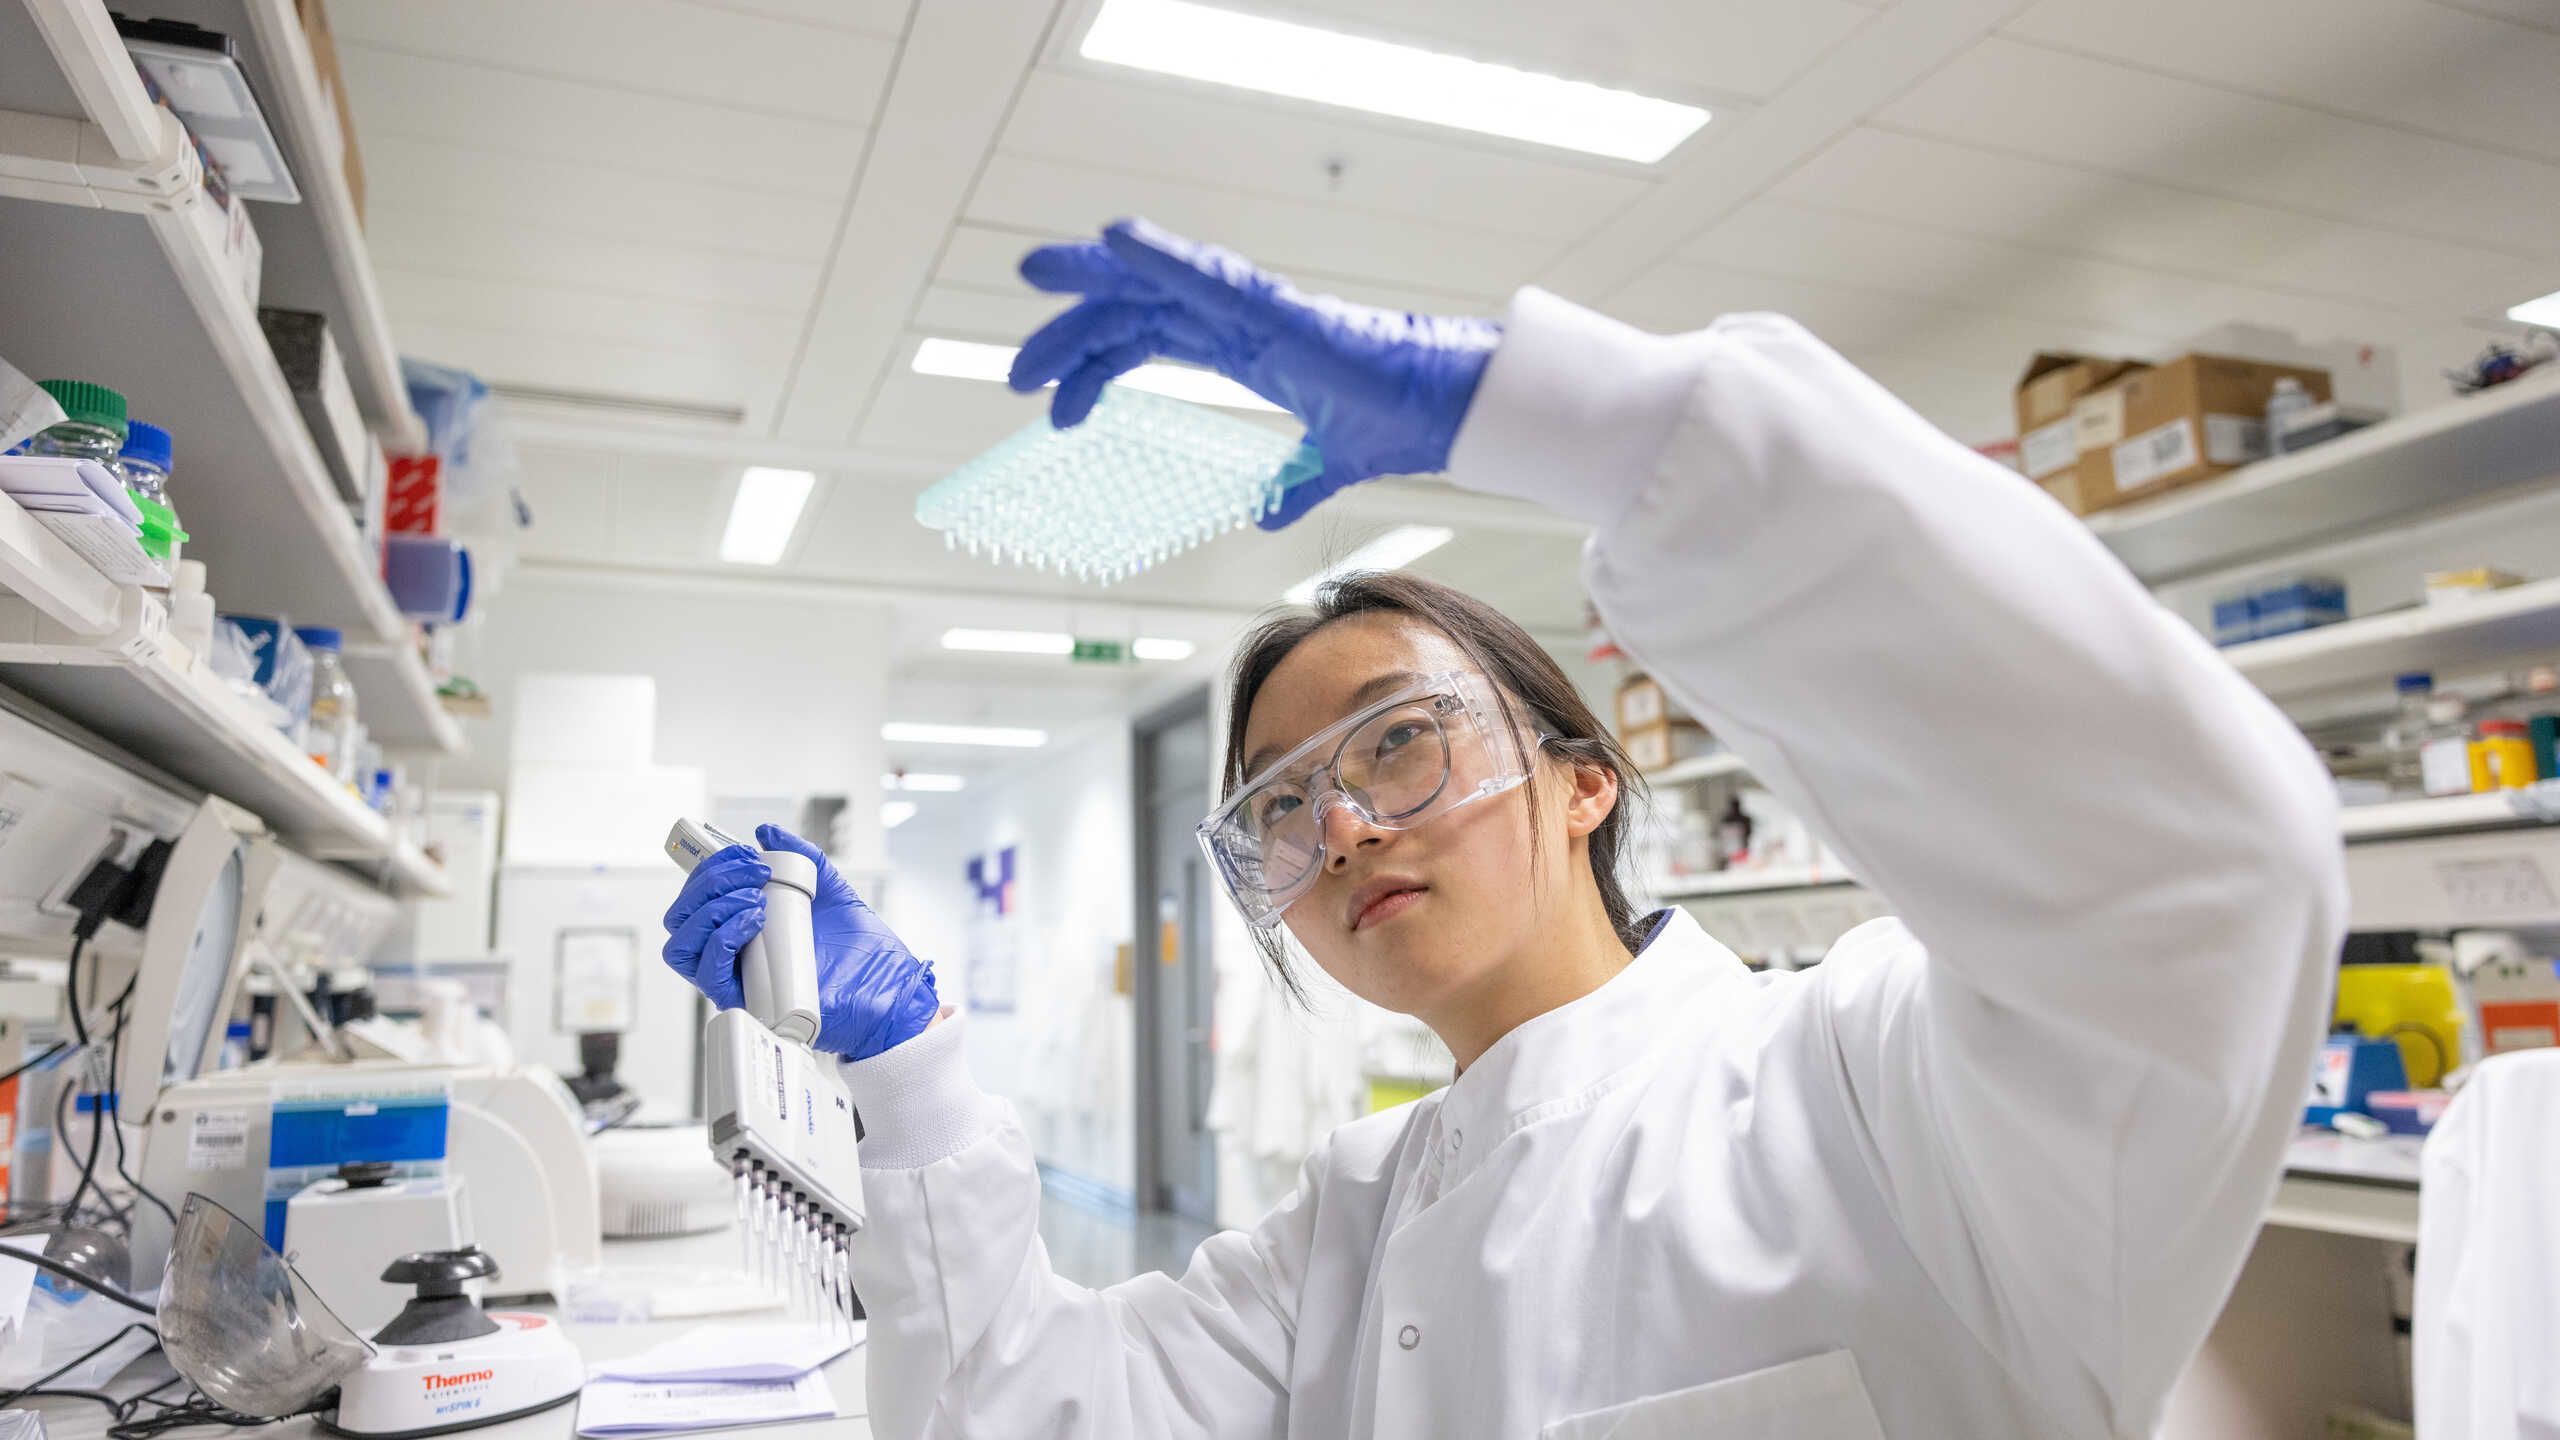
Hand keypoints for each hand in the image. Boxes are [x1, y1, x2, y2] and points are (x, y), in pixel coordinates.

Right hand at [660, 824, 939, 1059]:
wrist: (889, 989)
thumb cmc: (861, 950)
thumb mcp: (832, 890)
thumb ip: (804, 856)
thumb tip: (767, 831)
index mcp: (741, 929)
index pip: (695, 899)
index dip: (708, 870)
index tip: (744, 853)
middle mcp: (731, 956)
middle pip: (681, 919)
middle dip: (709, 883)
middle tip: (755, 874)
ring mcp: (737, 981)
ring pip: (683, 946)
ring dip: (712, 910)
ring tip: (757, 898)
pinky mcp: (748, 1004)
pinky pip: (709, 975)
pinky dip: (723, 939)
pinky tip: (755, 920)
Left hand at [1009, 217, 1501, 529]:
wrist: (1444, 413)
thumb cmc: (1396, 422)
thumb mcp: (1325, 464)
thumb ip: (1290, 484)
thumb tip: (1265, 513)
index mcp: (1244, 348)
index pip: (1149, 338)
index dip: (1094, 358)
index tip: (1047, 399)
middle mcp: (1240, 320)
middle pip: (1135, 308)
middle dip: (1071, 328)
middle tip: (1016, 369)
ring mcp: (1257, 310)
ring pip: (1157, 283)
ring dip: (1093, 278)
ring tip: (1034, 276)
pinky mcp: (1279, 312)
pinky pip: (1209, 279)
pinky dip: (1161, 257)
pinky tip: (1115, 240)